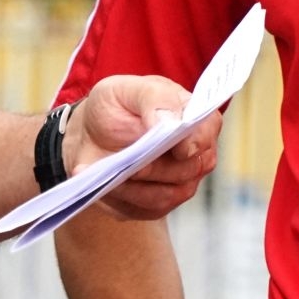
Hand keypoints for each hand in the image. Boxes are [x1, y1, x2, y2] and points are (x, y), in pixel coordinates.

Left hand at [63, 75, 220, 219]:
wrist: (89, 136)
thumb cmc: (113, 108)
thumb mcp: (124, 90)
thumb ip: (153, 99)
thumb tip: (173, 123)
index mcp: (190, 112)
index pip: (209, 126)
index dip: (198, 139)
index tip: (181, 149)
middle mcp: (194, 149)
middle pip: (190, 168)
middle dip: (155, 167)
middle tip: (127, 162)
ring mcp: (181, 179)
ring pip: (169, 194)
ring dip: (136, 185)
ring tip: (110, 173)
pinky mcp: (161, 203)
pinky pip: (149, 208)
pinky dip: (125, 198)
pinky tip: (107, 185)